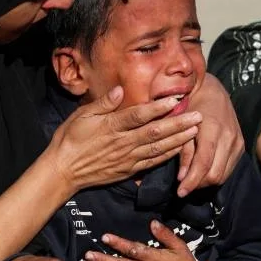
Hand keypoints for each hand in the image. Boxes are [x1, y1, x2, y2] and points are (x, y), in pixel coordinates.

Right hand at [49, 86, 202, 192]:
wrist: (63, 171)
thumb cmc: (70, 139)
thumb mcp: (81, 116)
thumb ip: (103, 104)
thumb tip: (118, 90)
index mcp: (111, 126)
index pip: (138, 115)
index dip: (158, 108)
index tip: (175, 100)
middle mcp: (122, 142)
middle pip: (155, 132)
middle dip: (178, 123)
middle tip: (198, 115)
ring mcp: (127, 158)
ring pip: (158, 148)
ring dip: (178, 139)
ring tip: (195, 130)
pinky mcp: (129, 170)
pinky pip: (152, 162)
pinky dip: (168, 156)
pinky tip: (181, 149)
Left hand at [177, 74, 244, 196]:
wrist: (211, 91)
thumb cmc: (190, 105)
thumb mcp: (181, 125)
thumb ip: (184, 152)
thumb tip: (182, 178)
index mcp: (213, 129)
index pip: (203, 164)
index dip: (192, 182)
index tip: (180, 193)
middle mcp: (229, 137)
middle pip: (215, 174)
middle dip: (198, 184)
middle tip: (184, 186)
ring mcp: (238, 142)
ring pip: (223, 175)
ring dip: (206, 181)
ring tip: (193, 178)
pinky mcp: (241, 146)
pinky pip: (229, 168)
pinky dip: (216, 174)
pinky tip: (204, 170)